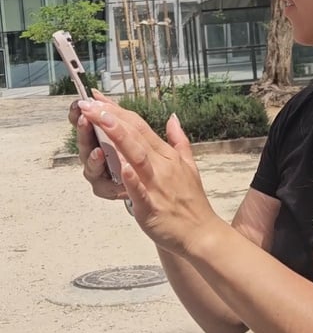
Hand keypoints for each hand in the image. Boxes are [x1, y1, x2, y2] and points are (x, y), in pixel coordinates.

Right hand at [68, 92, 128, 201]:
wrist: (146, 185)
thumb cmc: (130, 158)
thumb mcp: (127, 132)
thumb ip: (113, 114)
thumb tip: (97, 94)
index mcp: (98, 139)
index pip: (84, 124)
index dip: (77, 113)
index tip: (77, 103)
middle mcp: (94, 156)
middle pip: (84, 143)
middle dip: (83, 131)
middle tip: (84, 120)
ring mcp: (99, 174)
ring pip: (91, 167)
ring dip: (93, 159)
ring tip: (98, 152)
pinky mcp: (107, 190)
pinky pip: (105, 188)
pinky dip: (110, 186)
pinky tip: (120, 181)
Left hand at [76, 98, 221, 254]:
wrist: (201, 233)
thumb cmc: (192, 202)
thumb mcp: (189, 165)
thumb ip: (179, 140)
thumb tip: (173, 117)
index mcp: (167, 156)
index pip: (140, 127)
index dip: (118, 111)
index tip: (98, 99)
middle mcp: (161, 166)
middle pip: (135, 136)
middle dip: (111, 117)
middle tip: (90, 103)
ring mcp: (156, 185)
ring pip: (136, 156)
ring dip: (118, 136)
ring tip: (100, 120)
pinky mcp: (151, 207)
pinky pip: (139, 190)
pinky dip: (131, 178)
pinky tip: (120, 165)